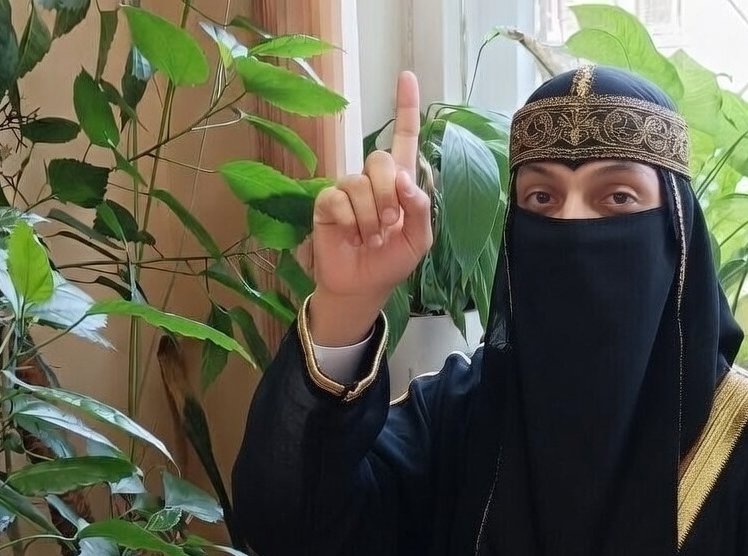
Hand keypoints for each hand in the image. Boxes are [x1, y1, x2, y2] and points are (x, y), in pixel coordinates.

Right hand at [309, 70, 431, 345]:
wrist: (362, 286)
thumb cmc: (391, 261)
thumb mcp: (418, 239)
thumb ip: (420, 208)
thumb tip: (405, 180)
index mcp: (400, 183)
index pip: (405, 138)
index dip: (406, 108)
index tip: (406, 76)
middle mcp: (373, 180)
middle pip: (381, 159)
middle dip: (389, 195)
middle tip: (389, 223)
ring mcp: (348, 189)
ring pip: (360, 182)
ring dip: (370, 217)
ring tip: (369, 236)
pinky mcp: (327, 202)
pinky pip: (339, 198)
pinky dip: (350, 221)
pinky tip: (350, 235)